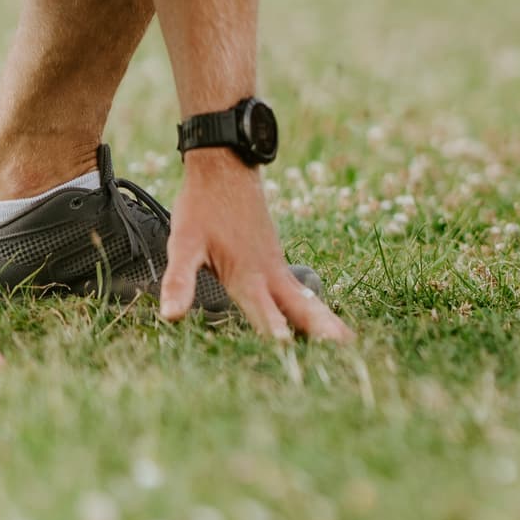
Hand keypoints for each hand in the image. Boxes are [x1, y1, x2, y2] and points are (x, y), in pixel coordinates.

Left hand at [163, 153, 349, 341]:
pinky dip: (314, 306)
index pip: (264, 312)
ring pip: (306, 299)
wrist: (225, 168)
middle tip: (348, 351)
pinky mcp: (275, 259)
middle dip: (323, 330)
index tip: (291, 351)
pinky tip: (319, 316)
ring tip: (347, 342)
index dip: (275, 332)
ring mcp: (276, 265)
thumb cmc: (203, 207)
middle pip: (301, 308)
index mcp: (247, 274)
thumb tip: (171, 316)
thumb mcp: (183, 243)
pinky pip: (300, 290)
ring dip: (325, 320)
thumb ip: (179, 281)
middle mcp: (268, 273)